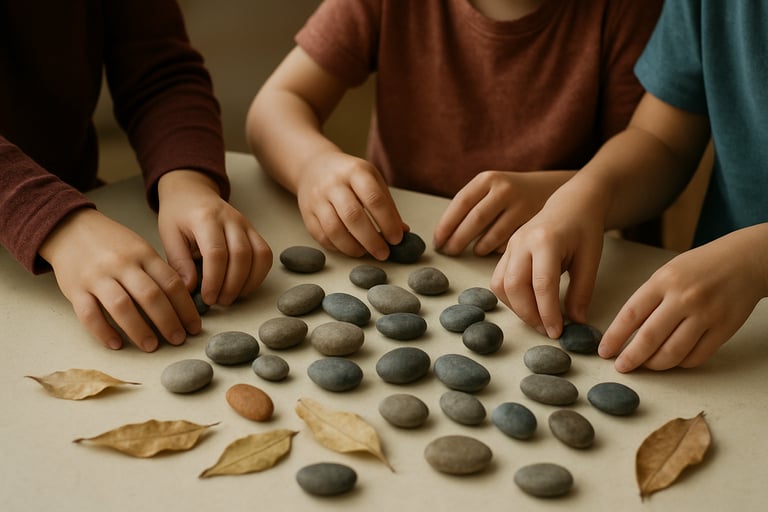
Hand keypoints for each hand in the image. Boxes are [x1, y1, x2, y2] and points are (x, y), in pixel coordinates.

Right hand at [39, 208, 199, 351]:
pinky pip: (89, 315)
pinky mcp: (75, 289)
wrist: (70, 228)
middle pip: (150, 296)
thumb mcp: (140, 248)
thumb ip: (158, 271)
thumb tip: (183, 302)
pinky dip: (104, 332)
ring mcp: (97, 277)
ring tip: (152, 346)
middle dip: (168, 322)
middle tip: (178, 340)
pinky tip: (117, 344)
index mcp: (143, 254)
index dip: (186, 308)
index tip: (194, 326)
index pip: (171, 283)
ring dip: (139, 330)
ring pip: (121, 307)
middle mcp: (122, 265)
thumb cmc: (113, 244)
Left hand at [158, 170, 271, 306]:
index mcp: (205, 218)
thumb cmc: (178, 215)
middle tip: (219, 301)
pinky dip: (258, 274)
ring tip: (231, 296)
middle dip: (232, 285)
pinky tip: (243, 286)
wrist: (192, 192)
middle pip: (241, 255)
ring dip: (248, 282)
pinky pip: (265, 254)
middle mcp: (231, 219)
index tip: (207, 298)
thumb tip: (191, 289)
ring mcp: (246, 224)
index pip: (216, 252)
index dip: (214, 280)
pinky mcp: (254, 231)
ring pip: (259, 255)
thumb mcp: (169, 235)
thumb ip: (179, 262)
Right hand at [294, 152, 406, 259]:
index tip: (397, 239)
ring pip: (334, 229)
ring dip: (353, 247)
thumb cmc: (350, 177)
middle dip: (371, 240)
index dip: (388, 222)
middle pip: (353, 216)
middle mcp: (334, 183)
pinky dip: (338, 247)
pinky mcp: (307, 213)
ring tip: (365, 252)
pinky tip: (349, 248)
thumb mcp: (372, 180)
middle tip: (384, 253)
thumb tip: (402, 231)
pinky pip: (321, 236)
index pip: (374, 199)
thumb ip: (387, 205)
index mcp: (356, 171)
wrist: (314, 166)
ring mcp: (317, 198)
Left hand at [433, 170, 573, 255]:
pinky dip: (498, 249)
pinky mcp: (534, 220)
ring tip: (474, 252)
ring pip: (493, 233)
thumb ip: (470, 206)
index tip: (437, 241)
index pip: (460, 203)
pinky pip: (510, 241)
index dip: (446, 225)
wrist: (550, 187)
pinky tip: (494, 251)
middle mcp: (504, 188)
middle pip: (475, 219)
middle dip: (458, 240)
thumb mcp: (490, 188)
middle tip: (449, 252)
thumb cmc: (509, 193)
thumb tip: (443, 236)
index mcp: (487, 179)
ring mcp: (521, 204)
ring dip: (479, 247)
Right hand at [490, 197, 603, 338]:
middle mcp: (522, 241)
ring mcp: (510, 245)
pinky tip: (528, 305)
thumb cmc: (584, 229)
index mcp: (546, 241)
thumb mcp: (591, 259)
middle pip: (515, 286)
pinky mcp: (506, 250)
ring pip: (501, 285)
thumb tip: (575, 321)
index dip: (548, 312)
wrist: (571, 203)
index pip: (542, 284)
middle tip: (547, 330)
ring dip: (517, 308)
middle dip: (529, 314)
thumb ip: (582, 291)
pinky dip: (510, 298)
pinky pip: (499, 280)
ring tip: (538, 320)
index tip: (557, 332)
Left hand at [598, 225, 767, 370]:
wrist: (744, 261)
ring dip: (655, 364)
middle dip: (631, 357)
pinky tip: (673, 359)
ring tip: (646, 365)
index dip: (614, 336)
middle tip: (621, 367)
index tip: (604, 350)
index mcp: (664, 281)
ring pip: (673, 352)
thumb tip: (625, 331)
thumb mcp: (667, 273)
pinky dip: (681, 363)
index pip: (631, 314)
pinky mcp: (724, 329)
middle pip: (650, 338)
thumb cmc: (699, 267)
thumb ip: (648, 299)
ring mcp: (706, 315)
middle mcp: (684, 298)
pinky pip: (696, 356)